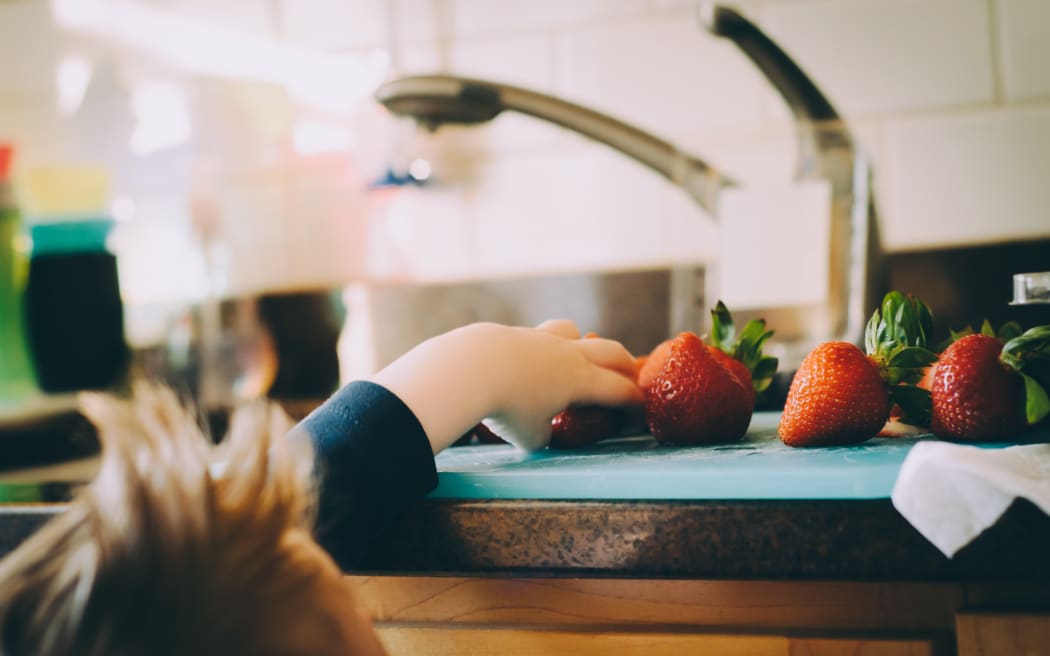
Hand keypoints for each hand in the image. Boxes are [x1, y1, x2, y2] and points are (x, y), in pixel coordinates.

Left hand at [371, 320, 641, 452]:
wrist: (470, 369)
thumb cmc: (506, 408)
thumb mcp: (530, 437)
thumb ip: (543, 435)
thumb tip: (540, 431)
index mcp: (581, 380)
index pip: (620, 390)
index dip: (635, 402)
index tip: (640, 411)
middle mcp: (568, 354)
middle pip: (610, 350)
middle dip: (624, 365)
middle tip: (628, 376)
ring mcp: (540, 338)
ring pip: (573, 331)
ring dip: (582, 343)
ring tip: (576, 358)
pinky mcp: (514, 333)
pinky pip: (537, 336)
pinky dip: (541, 349)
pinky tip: (526, 362)